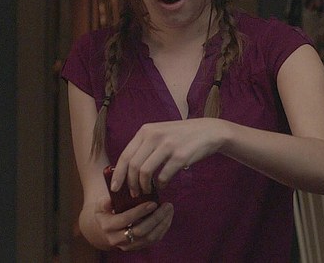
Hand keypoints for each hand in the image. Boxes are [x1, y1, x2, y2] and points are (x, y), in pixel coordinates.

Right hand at [92, 196, 173, 250]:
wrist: (106, 231)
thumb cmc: (106, 213)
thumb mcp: (101, 206)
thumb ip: (105, 202)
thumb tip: (110, 199)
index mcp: (108, 226)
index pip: (125, 220)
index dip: (140, 211)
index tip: (153, 203)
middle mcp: (117, 239)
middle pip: (140, 231)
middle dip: (156, 217)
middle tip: (167, 205)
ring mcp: (128, 245)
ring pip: (149, 237)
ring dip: (163, 223)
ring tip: (169, 209)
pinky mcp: (138, 247)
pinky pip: (154, 240)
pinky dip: (163, 228)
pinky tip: (168, 217)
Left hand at [109, 118, 227, 195]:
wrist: (208, 131)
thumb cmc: (181, 135)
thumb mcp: (160, 133)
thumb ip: (144, 146)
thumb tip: (126, 170)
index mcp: (146, 130)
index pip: (125, 155)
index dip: (118, 174)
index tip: (115, 188)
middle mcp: (154, 136)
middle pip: (133, 166)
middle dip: (131, 184)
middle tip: (134, 194)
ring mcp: (168, 146)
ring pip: (145, 172)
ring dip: (144, 186)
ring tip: (147, 191)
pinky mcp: (180, 156)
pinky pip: (163, 176)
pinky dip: (160, 184)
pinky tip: (162, 185)